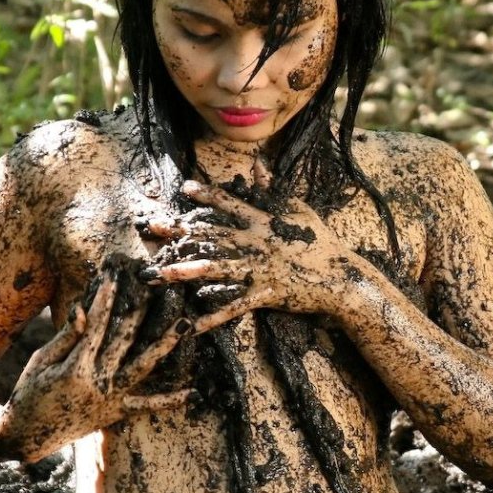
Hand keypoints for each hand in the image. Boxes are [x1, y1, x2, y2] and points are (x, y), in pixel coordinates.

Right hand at [1, 265, 192, 460]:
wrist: (27, 436)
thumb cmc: (29, 392)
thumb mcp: (41, 362)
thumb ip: (65, 338)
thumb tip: (82, 310)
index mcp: (75, 367)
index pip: (95, 325)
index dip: (105, 299)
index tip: (115, 276)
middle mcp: (98, 382)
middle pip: (125, 339)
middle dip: (140, 308)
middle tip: (158, 285)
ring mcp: (111, 398)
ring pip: (144, 367)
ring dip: (166, 345)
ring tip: (185, 324)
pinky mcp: (117, 412)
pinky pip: (147, 406)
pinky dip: (169, 400)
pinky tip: (192, 392)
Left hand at [138, 180, 351, 331]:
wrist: (340, 277)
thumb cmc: (321, 242)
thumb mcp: (298, 209)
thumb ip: (273, 189)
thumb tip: (256, 165)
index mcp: (263, 221)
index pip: (230, 205)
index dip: (207, 196)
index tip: (184, 189)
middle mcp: (256, 243)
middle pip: (212, 236)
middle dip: (180, 233)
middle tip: (152, 229)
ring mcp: (259, 270)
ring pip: (216, 269)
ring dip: (186, 272)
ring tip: (160, 273)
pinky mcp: (264, 294)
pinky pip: (233, 307)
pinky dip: (212, 318)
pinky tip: (191, 326)